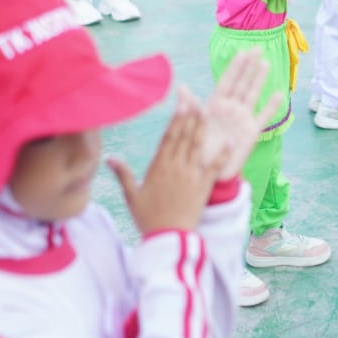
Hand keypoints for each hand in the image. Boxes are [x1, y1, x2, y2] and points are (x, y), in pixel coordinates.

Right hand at [108, 92, 211, 234]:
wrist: (168, 239)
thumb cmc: (148, 218)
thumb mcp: (131, 196)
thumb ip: (122, 174)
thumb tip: (109, 157)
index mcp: (158, 168)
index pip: (168, 138)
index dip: (175, 119)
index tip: (180, 104)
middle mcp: (176, 168)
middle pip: (184, 137)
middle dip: (190, 116)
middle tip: (196, 98)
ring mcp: (191, 176)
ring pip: (197, 147)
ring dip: (202, 128)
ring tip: (207, 110)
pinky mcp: (203, 187)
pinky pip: (214, 168)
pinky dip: (222, 154)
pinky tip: (229, 142)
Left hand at [200, 52, 275, 181]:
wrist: (206, 173)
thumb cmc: (196, 149)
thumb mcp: (191, 127)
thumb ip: (189, 106)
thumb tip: (181, 87)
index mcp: (215, 105)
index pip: (226, 81)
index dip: (234, 67)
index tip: (241, 51)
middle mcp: (230, 109)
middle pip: (242, 83)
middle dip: (249, 66)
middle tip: (258, 48)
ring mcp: (242, 119)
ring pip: (252, 95)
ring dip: (259, 80)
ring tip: (266, 63)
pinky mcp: (251, 133)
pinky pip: (263, 117)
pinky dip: (271, 107)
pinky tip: (279, 94)